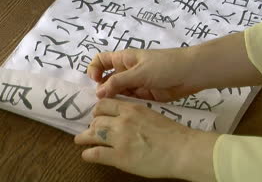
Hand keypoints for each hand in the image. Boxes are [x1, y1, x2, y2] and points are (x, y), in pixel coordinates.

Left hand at [74, 98, 218, 180]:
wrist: (181, 149)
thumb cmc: (172, 134)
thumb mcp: (152, 115)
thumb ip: (136, 115)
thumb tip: (126, 118)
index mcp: (132, 109)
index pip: (105, 104)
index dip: (98, 110)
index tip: (96, 115)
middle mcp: (122, 121)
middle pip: (97, 119)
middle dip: (91, 125)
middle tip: (90, 130)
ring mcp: (119, 139)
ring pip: (92, 133)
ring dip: (84, 137)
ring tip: (80, 140)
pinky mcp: (119, 157)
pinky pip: (95, 153)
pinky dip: (88, 154)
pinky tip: (87, 155)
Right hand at [87, 32, 261, 101]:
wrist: (191, 74)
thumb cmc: (165, 66)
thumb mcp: (139, 72)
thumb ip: (118, 82)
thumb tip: (98, 92)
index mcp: (124, 59)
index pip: (101, 60)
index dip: (94, 69)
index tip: (95, 81)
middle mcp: (127, 70)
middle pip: (107, 79)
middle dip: (102, 89)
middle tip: (102, 103)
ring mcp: (136, 83)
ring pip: (117, 91)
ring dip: (113, 99)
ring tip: (110, 110)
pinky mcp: (145, 95)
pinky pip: (129, 100)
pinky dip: (125, 105)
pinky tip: (123, 112)